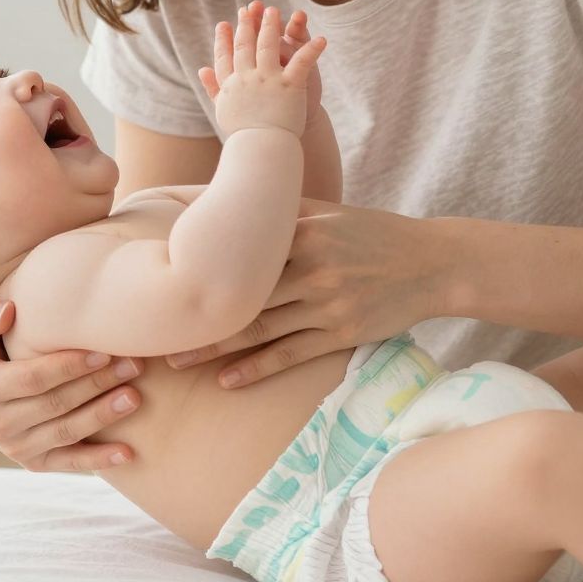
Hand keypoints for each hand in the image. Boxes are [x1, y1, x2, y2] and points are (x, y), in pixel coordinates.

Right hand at [0, 299, 146, 471]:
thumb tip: (8, 311)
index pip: (32, 378)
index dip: (69, 366)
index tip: (104, 351)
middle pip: (56, 404)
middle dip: (97, 384)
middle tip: (133, 366)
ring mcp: (16, 448)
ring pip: (67, 431)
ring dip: (103, 416)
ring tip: (135, 397)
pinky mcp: (35, 463)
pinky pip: (70, 463)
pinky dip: (99, 460)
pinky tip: (128, 452)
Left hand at [163, 202, 452, 387]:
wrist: (432, 262)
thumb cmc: (371, 234)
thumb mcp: (328, 212)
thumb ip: (281, 210)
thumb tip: (225, 199)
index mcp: (302, 230)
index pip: (238, 248)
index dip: (197, 263)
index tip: (157, 275)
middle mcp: (312, 264)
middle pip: (240, 292)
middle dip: (193, 312)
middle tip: (149, 329)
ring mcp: (327, 301)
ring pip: (259, 327)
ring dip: (213, 347)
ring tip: (175, 359)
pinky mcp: (342, 331)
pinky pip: (290, 353)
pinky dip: (256, 369)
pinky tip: (226, 382)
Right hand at [198, 1, 324, 137]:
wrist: (261, 151)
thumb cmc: (243, 135)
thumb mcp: (223, 110)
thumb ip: (213, 87)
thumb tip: (202, 68)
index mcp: (231, 85)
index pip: (225, 57)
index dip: (224, 39)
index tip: (224, 24)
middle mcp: (247, 78)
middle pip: (245, 45)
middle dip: (247, 24)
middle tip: (249, 8)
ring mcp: (268, 80)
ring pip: (269, 45)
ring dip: (271, 25)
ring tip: (274, 10)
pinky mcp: (290, 86)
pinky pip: (302, 61)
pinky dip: (312, 49)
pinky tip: (321, 39)